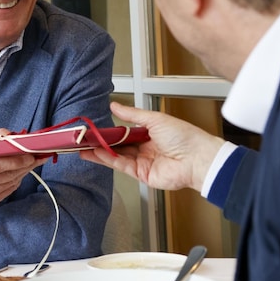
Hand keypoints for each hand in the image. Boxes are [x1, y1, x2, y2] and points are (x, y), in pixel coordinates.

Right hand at [0, 129, 49, 205]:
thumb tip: (12, 135)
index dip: (15, 160)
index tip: (29, 154)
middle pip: (4, 176)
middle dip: (23, 166)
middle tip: (35, 158)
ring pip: (7, 184)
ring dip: (22, 173)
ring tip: (29, 164)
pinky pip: (6, 192)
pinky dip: (15, 182)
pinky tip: (18, 173)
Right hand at [78, 102, 224, 191]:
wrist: (197, 159)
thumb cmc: (183, 136)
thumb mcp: (154, 119)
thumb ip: (132, 114)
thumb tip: (114, 105)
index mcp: (149, 133)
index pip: (123, 132)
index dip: (109, 131)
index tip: (94, 127)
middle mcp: (144, 148)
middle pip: (118, 145)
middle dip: (100, 142)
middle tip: (83, 138)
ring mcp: (143, 162)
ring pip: (116, 156)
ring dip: (99, 152)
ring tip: (82, 146)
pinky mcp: (142, 174)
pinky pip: (121, 166)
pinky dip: (108, 160)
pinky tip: (96, 153)